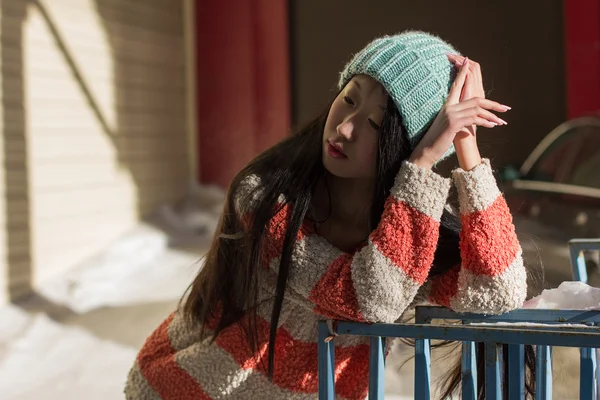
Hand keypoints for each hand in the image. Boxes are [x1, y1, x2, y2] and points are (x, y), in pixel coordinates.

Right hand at [446, 55, 508, 169]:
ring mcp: (451, 114)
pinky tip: (492, 126)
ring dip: (491, 115)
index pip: (456, 84)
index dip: (462, 71)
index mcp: (447, 104)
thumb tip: (470, 114)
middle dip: (493, 103)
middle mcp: (449, 107)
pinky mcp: (453, 123)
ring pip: (477, 109)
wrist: (427, 150)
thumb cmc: (438, 138)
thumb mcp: (447, 124)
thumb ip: (457, 115)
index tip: (468, 60)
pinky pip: (474, 119)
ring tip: (501, 122)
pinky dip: (485, 122)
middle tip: (506, 108)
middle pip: (475, 98)